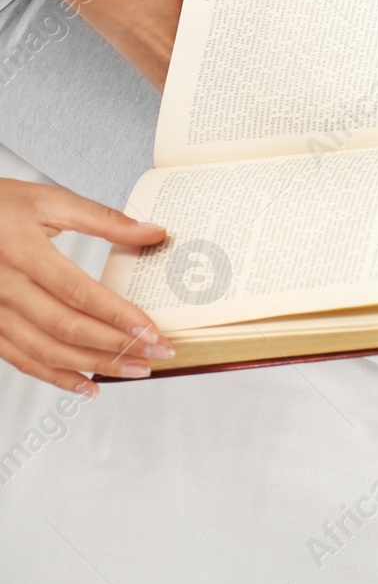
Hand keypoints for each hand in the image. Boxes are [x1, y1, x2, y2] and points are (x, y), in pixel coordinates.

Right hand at [0, 179, 171, 393]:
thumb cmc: (1, 206)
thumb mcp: (50, 201)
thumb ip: (103, 219)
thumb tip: (154, 232)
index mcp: (22, 251)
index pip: (77, 291)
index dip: (116, 314)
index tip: (151, 330)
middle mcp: (3, 285)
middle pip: (65, 327)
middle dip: (116, 346)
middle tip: (157, 353)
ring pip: (45, 350)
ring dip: (93, 365)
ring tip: (134, 369)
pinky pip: (20, 359)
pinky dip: (55, 376)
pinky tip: (87, 383)